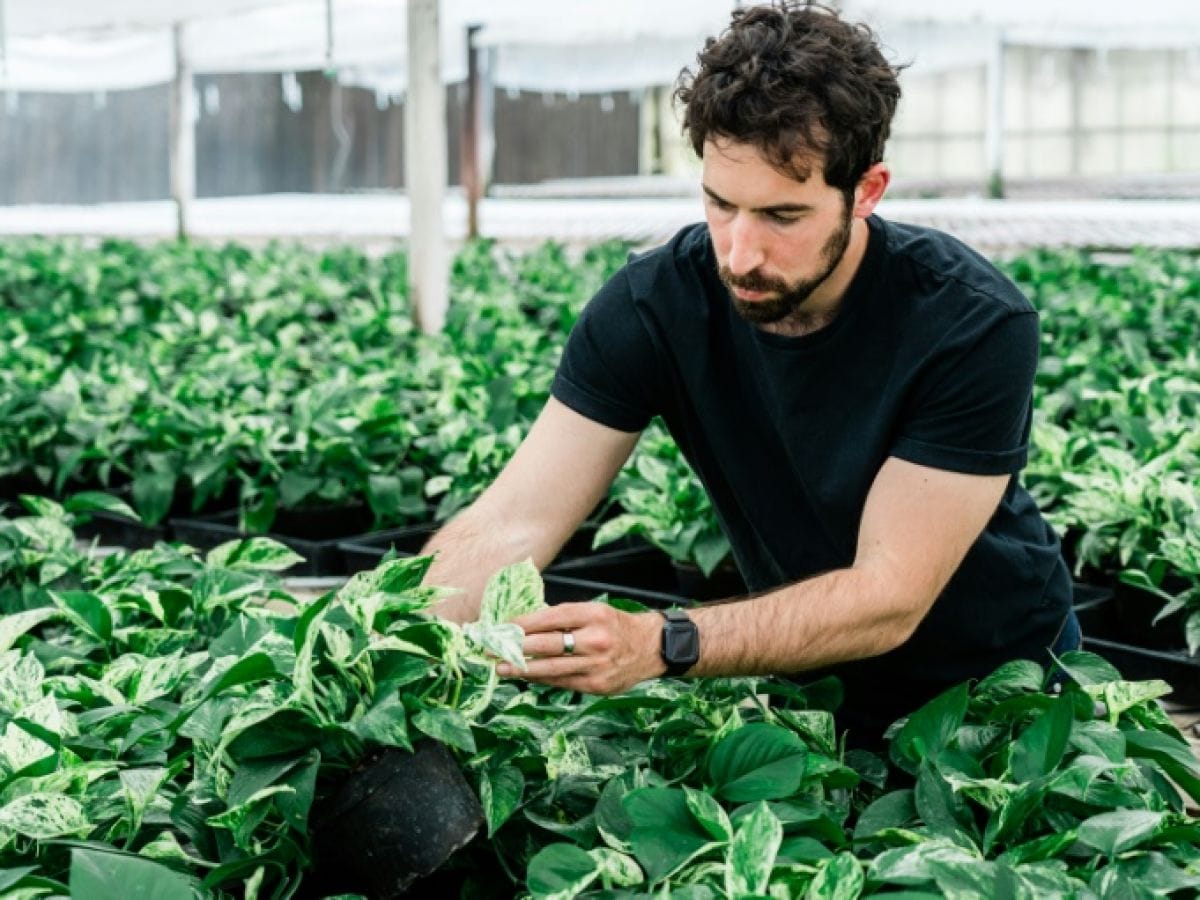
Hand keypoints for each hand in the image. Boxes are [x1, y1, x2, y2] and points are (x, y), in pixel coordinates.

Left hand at [496, 601, 665, 693]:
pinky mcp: (597, 686)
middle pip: (547, 644)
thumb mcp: (594, 612)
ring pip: (551, 668)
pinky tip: (525, 676)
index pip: (551, 617)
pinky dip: (541, 679)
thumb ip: (563, 618)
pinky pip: (562, 682)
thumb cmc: (616, 626)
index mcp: (594, 614)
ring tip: (500, 668)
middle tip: (491, 649)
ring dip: (521, 669)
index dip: (523, 624)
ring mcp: (597, 665)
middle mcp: (595, 639)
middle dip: (515, 648)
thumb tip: (523, 625)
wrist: (651, 648)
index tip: (502, 627)